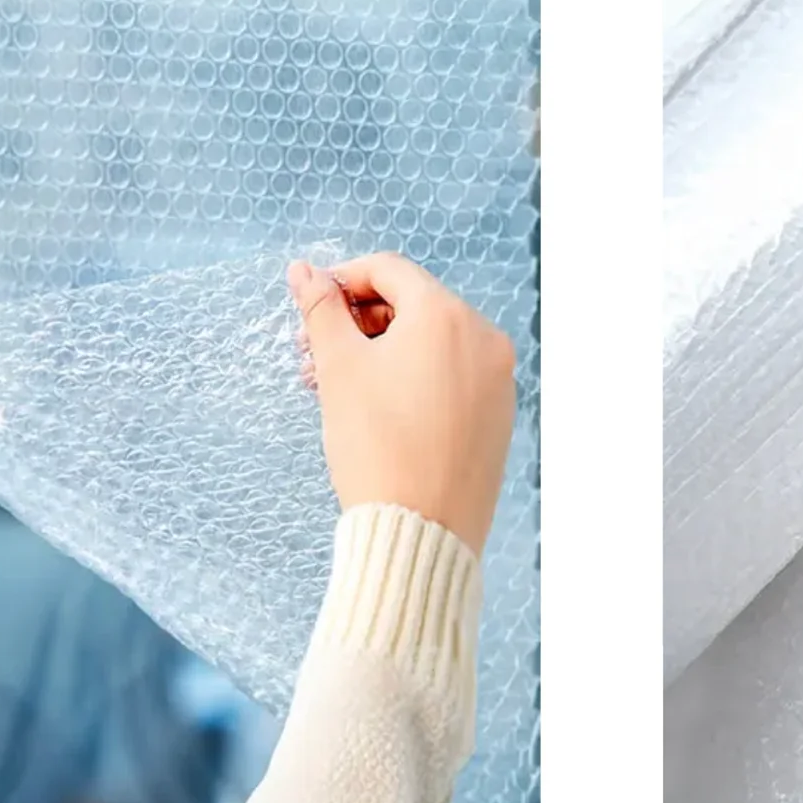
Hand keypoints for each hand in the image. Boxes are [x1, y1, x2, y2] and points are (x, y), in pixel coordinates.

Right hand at [288, 252, 516, 554]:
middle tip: (312, 355)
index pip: (389, 271)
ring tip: (332, 387)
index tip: (311, 306)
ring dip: (380, 353)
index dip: (342, 280)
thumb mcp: (339, 368)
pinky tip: (374, 408)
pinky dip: (412, 378)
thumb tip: (304, 270)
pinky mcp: (498, 415)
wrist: (420, 532)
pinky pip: (451, 377)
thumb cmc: (377, 448)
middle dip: (357, 324)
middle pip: (411, 306)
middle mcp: (484, 339)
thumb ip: (321, 310)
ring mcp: (497, 379)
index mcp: (447, 316)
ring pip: (430, 344)